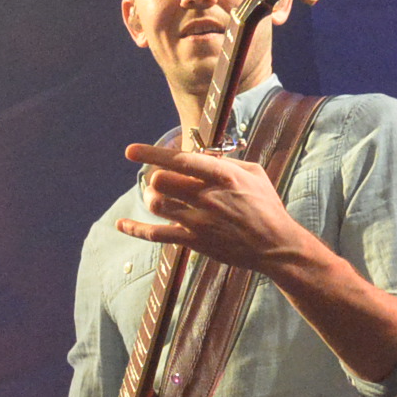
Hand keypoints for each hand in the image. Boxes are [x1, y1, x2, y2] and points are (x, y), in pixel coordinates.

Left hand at [114, 139, 309, 275]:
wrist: (276, 246)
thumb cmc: (266, 206)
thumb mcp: (254, 174)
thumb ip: (227, 161)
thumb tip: (203, 154)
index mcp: (223, 176)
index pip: (180, 160)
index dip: (152, 153)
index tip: (130, 151)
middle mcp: (208, 197)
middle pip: (162, 182)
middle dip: (156, 177)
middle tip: (161, 180)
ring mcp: (199, 221)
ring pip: (157, 205)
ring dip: (151, 198)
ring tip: (157, 198)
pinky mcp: (194, 241)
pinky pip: (156, 234)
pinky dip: (136, 229)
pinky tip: (121, 224)